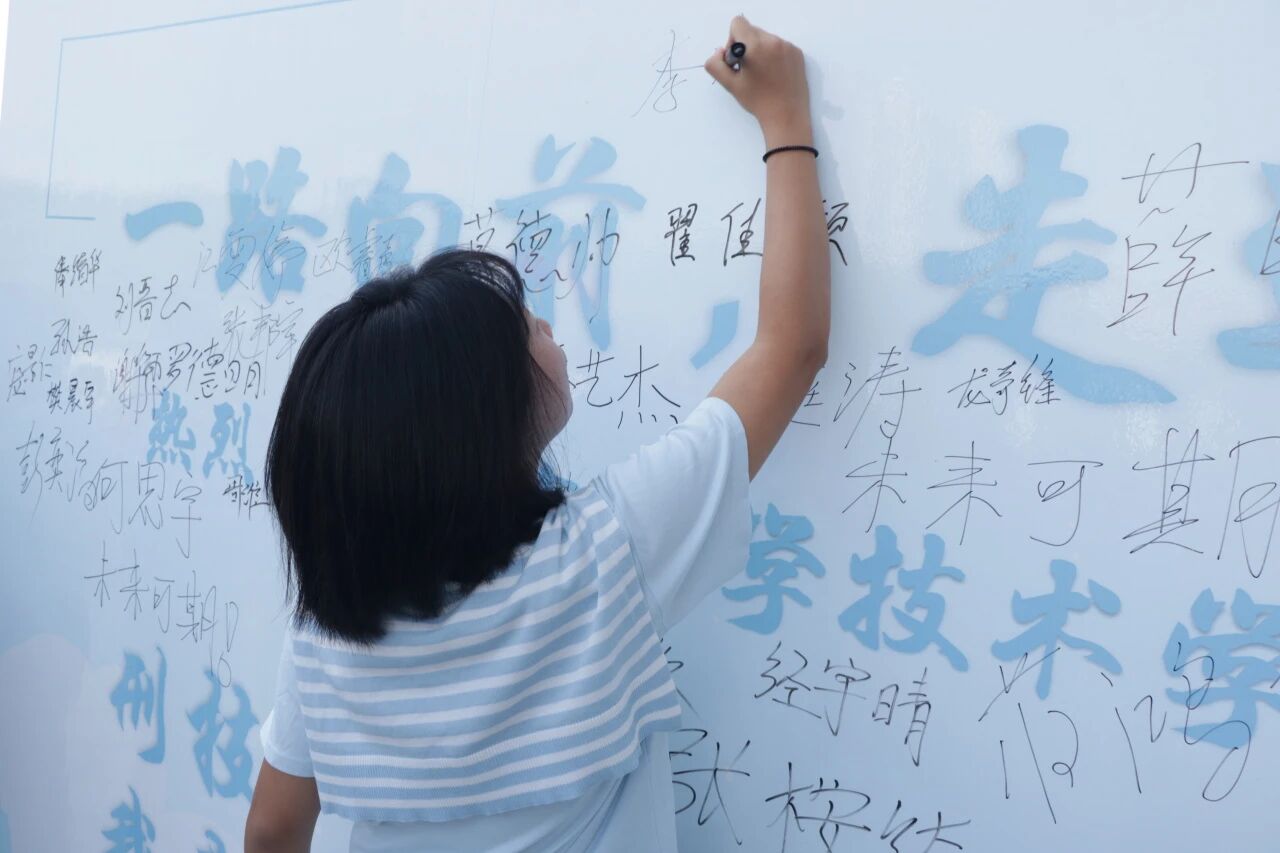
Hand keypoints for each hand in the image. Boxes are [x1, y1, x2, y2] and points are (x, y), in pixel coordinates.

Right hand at [703, 15, 812, 147]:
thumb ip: (715, 64)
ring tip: (763, 75)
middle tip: (749, 71)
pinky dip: (773, 56)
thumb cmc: (757, 101)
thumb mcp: (729, 84)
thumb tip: (721, 51)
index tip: (737, 60)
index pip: (738, 23)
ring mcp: (787, 46)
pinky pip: (779, 46)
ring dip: (760, 51)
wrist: (786, 116)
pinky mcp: (797, 53)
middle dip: (746, 47)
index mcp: (755, 46)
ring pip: (766, 39)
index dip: (732, 40)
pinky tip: (774, 75)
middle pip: (752, 31)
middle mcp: (773, 41)